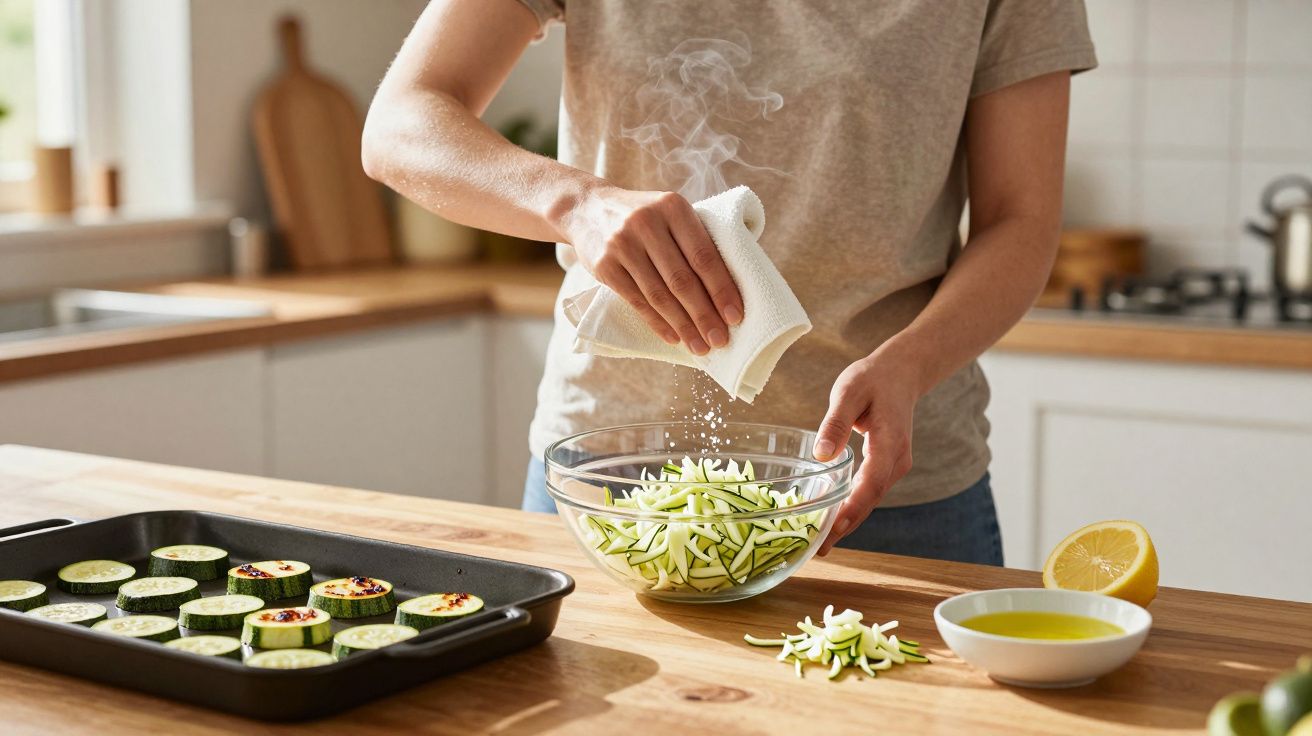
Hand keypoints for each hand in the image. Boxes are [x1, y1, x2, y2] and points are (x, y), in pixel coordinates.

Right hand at [563, 185, 743, 354]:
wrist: (587, 208)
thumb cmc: (644, 216)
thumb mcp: (670, 212)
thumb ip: (696, 237)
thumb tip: (732, 285)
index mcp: (673, 207)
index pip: (703, 255)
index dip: (721, 289)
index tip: (736, 316)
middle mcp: (647, 223)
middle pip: (682, 280)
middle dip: (704, 315)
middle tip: (720, 340)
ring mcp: (623, 245)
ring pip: (659, 295)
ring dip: (683, 325)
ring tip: (700, 346)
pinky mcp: (605, 266)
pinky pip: (637, 301)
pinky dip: (658, 322)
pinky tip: (674, 337)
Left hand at [811, 352, 922, 554]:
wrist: (901, 373)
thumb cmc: (873, 379)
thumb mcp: (850, 391)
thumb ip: (836, 422)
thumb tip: (822, 454)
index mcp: (890, 442)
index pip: (872, 481)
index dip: (854, 507)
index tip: (835, 527)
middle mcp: (896, 460)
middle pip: (871, 498)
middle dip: (846, 525)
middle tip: (819, 548)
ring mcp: (894, 465)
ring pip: (870, 498)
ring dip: (848, 520)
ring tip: (820, 542)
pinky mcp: (886, 466)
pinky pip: (868, 491)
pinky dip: (851, 506)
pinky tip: (831, 519)